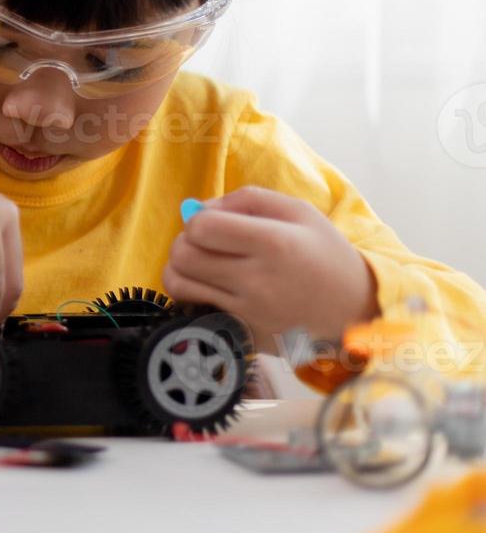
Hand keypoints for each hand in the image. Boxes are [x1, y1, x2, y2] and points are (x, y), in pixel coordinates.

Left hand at [162, 185, 378, 343]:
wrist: (354, 309)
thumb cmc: (323, 253)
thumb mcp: (298, 211)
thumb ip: (245, 199)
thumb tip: (197, 208)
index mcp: (274, 243)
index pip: (201, 228)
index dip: (197, 221)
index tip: (213, 224)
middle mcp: (258, 281)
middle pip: (182, 256)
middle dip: (184, 243)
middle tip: (204, 243)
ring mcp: (249, 313)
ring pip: (178, 284)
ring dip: (181, 269)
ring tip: (203, 264)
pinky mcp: (243, 333)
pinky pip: (194, 309)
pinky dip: (193, 296)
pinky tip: (211, 288)